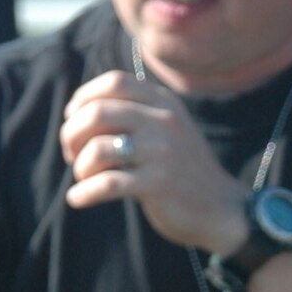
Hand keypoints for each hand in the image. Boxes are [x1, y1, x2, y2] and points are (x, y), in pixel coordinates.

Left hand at [59, 71, 247, 253]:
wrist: (221, 209)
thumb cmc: (181, 169)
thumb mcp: (166, 129)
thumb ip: (132, 113)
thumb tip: (75, 112)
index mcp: (164, 102)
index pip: (113, 82)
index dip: (83, 98)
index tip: (72, 119)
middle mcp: (164, 121)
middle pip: (97, 113)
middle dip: (71, 134)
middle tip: (71, 154)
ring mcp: (162, 152)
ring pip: (98, 150)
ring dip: (80, 167)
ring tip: (83, 178)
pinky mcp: (158, 185)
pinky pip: (107, 185)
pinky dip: (84, 193)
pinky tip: (77, 199)